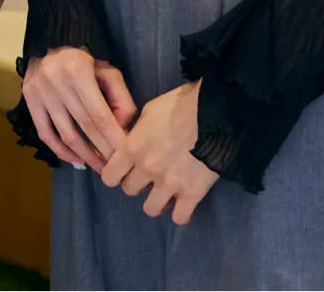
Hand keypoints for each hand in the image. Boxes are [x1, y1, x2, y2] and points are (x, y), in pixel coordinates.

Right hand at [20, 46, 138, 171]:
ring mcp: (40, 94)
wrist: (50, 42)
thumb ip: (121, 100)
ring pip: (66, 134)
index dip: (114, 140)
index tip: (126, 158)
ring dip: (85, 155)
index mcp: (79, 73)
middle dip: (103, 151)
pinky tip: (76, 160)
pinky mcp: (29, 101)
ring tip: (100, 169)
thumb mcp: (109, 72)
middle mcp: (56, 83)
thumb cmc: (86, 59)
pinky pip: (45, 133)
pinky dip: (61, 151)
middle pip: (85, 127)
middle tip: (117, 169)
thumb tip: (122, 131)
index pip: (100, 116)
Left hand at [101, 80, 219, 225]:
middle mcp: (146, 169)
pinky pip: (180, 217)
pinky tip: (183, 204)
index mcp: (132, 148)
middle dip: (137, 184)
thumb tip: (133, 144)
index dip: (114, 175)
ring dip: (156, 201)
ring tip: (165, 193)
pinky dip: (180, 213)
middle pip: (130, 191)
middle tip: (148, 178)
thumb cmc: (179, 106)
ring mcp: (169, 184)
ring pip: (151, 209)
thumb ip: (137, 132)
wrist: (213, 114)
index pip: (109, 176)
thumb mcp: (148, 112)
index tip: (122, 172)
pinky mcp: (193, 193)